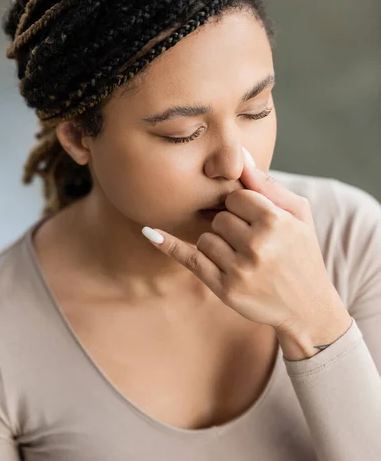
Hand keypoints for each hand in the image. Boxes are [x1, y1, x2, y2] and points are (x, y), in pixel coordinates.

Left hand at [142, 147, 345, 336]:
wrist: (308, 307)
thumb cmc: (302, 253)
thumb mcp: (298, 215)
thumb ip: (267, 184)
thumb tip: (240, 154)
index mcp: (275, 221)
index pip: (235, 196)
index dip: (241, 206)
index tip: (252, 218)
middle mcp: (257, 245)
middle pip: (219, 218)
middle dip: (230, 226)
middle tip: (252, 242)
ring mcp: (239, 270)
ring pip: (205, 238)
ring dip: (217, 244)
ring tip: (243, 258)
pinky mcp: (225, 289)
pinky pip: (190, 259)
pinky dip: (170, 245)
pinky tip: (151, 233)